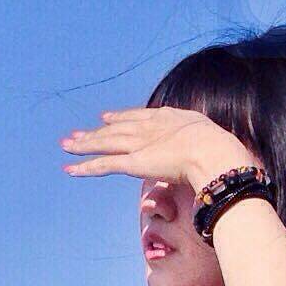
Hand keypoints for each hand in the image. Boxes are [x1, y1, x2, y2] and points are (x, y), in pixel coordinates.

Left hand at [59, 106, 248, 186]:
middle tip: (78, 133)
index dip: (120, 119)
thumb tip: (212, 158)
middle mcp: (148, 128)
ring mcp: (138, 144)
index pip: (137, 118)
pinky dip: (86, 166)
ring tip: (66, 145)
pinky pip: (103, 164)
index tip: (107, 119)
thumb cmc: (219, 150)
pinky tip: (70, 167)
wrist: (211, 151)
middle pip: (116, 129)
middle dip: (96, 132)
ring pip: (104, 143)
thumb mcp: (211, 143)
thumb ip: (202, 149)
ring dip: (84, 145)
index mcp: (167, 119)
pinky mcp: (132, 161)